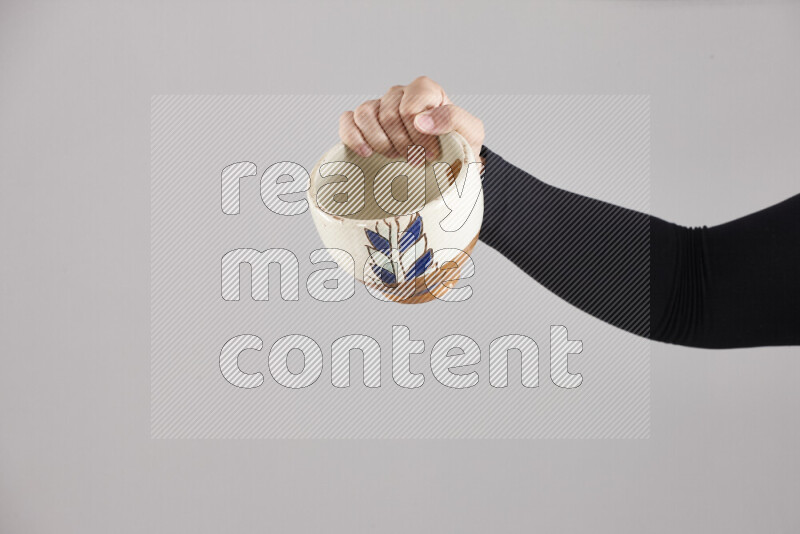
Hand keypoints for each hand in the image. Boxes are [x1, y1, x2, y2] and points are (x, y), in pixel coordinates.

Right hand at [339, 76, 483, 161]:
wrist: (444, 170)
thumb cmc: (458, 149)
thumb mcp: (470, 132)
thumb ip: (453, 118)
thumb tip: (420, 120)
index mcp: (426, 91)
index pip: (412, 102)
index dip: (419, 132)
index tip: (431, 154)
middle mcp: (399, 95)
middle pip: (389, 112)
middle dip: (403, 143)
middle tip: (416, 160)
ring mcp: (378, 109)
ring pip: (365, 113)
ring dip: (380, 142)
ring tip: (394, 157)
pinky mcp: (361, 125)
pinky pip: (347, 120)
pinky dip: (353, 137)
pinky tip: (366, 153)